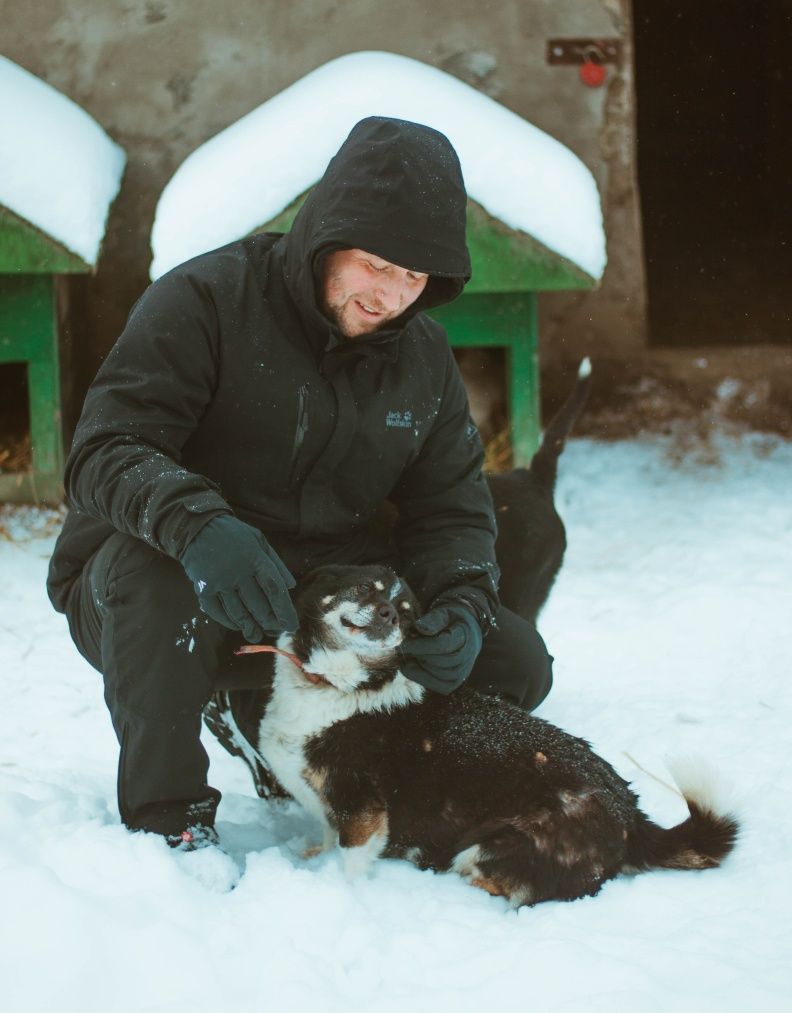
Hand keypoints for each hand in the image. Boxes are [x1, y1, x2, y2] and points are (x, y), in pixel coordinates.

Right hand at [180, 515, 297, 641]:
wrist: (198, 528)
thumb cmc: (235, 535)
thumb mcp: (260, 542)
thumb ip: (276, 564)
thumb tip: (291, 587)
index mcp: (256, 559)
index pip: (275, 590)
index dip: (285, 611)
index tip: (291, 626)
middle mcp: (238, 572)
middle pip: (258, 606)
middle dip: (270, 623)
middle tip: (275, 631)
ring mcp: (219, 582)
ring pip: (239, 613)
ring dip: (250, 627)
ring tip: (257, 635)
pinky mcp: (203, 589)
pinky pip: (218, 613)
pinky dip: (229, 622)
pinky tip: (238, 626)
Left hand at [399, 603, 482, 693]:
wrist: (464, 635)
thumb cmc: (449, 622)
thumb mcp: (442, 613)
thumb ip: (432, 619)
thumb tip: (420, 627)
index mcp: (464, 635)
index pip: (442, 644)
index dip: (421, 646)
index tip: (404, 643)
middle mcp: (466, 657)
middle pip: (439, 661)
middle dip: (418, 654)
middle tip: (406, 646)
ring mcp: (461, 673)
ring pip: (436, 674)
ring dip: (418, 665)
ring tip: (411, 653)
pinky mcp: (452, 684)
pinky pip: (435, 685)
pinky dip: (420, 676)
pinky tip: (413, 664)